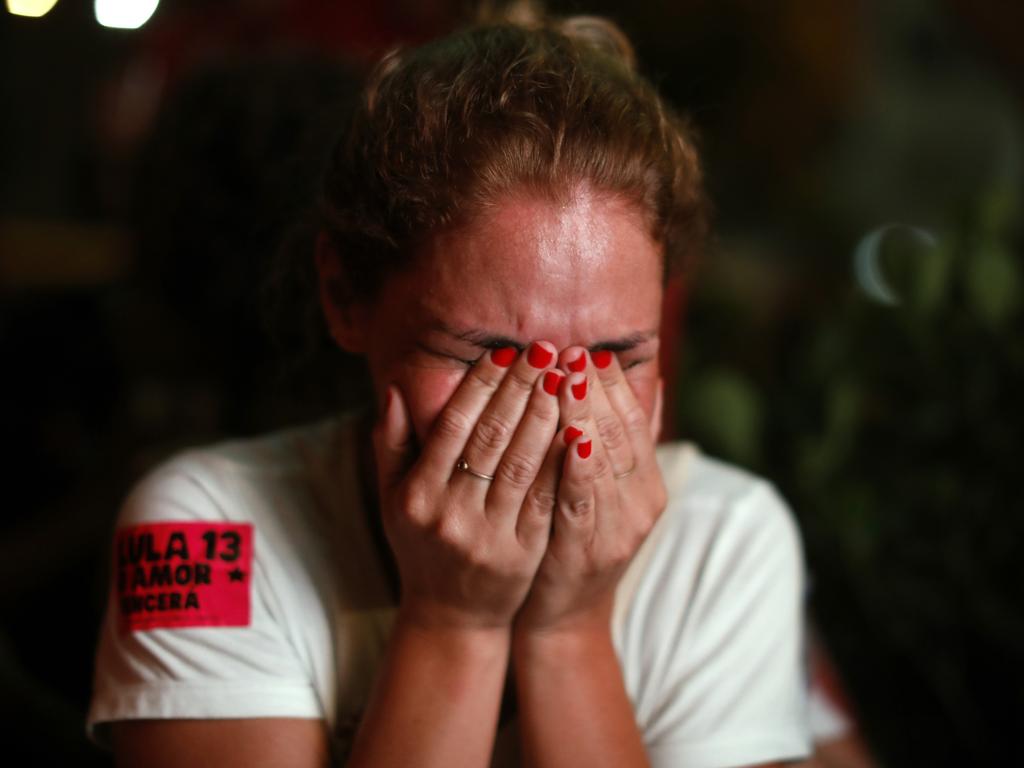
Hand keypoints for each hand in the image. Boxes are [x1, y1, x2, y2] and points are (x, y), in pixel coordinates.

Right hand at [373, 342, 563, 630]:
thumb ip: (391, 444)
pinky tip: (580, 427)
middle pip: (492, 437)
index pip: (453, 426)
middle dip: (521, 388)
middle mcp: (449, 514)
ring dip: (548, 414)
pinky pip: (548, 497)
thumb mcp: (393, 498)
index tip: (503, 352)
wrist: (451, 616)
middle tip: (545, 349)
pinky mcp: (524, 553)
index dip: (480, 385)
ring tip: (565, 377)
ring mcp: (489, 535)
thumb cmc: (421, 544)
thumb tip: (397, 390)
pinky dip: (564, 460)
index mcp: (416, 495)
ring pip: (524, 463)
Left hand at [514, 347, 666, 634]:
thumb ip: (619, 443)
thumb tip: (644, 383)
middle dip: (596, 389)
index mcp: (647, 483)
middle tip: (574, 351)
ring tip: (568, 376)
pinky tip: (570, 438)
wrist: (563, 618)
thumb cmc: (576, 542)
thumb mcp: (603, 492)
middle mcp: (641, 504)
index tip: (591, 350)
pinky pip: (585, 502)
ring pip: (605, 461)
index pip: (634, 421)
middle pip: (621, 434)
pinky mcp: (589, 552)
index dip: (614, 385)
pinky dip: (580, 469)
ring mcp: (619, 529)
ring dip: (586, 416)